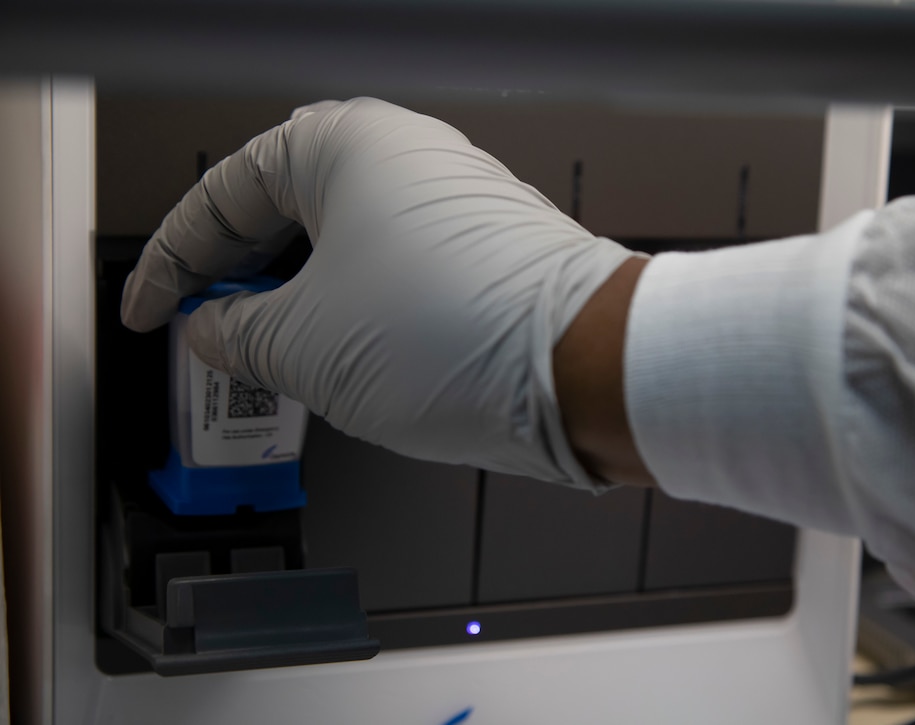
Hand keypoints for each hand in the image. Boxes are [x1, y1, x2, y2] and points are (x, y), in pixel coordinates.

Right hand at [121, 98, 643, 489]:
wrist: (583, 369)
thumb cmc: (460, 336)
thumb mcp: (304, 346)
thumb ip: (238, 336)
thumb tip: (217, 334)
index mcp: (344, 146)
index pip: (224, 196)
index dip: (172, 262)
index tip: (152, 311)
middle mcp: (403, 158)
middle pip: (284, 212)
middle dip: (236, 277)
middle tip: (205, 332)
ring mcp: (449, 202)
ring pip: (340, 245)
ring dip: (294, 300)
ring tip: (266, 357)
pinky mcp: (482, 251)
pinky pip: (390, 269)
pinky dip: (350, 307)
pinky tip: (337, 354)